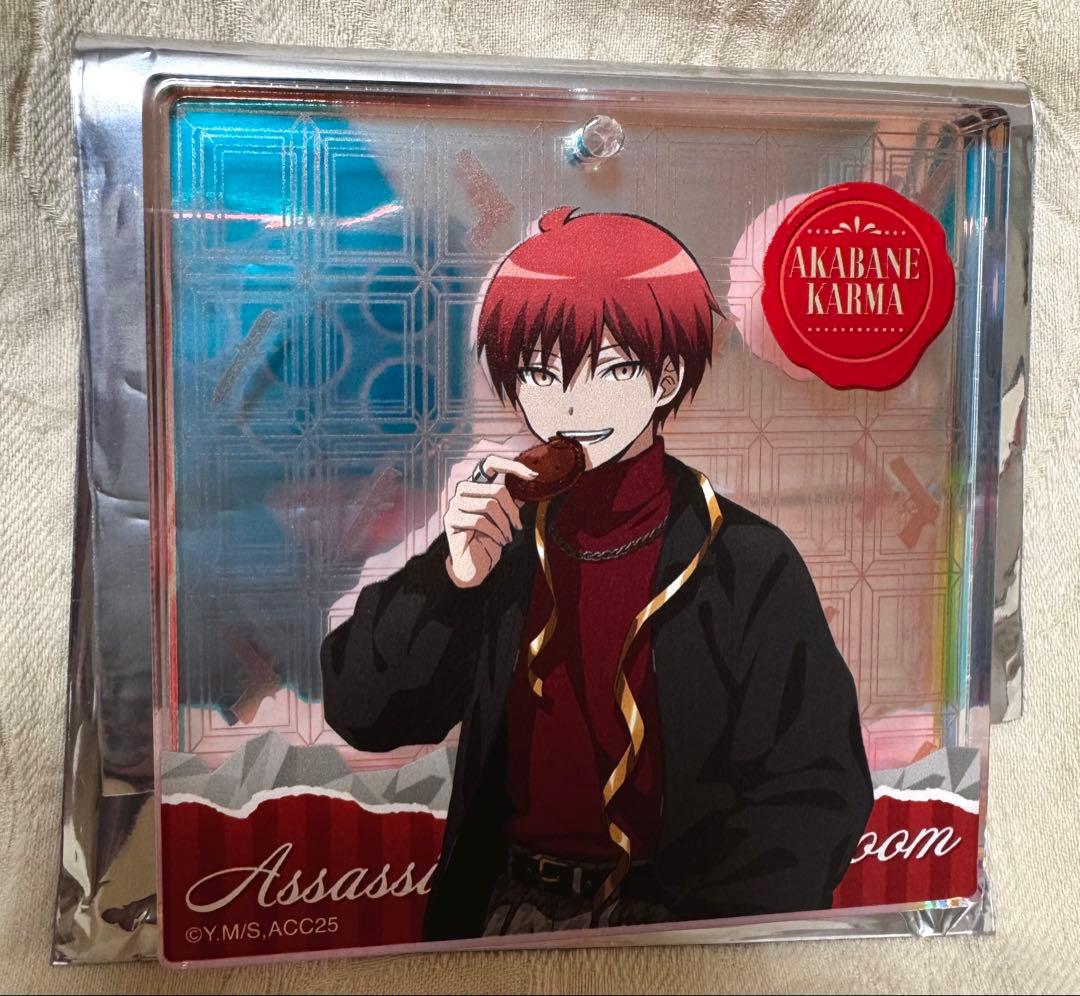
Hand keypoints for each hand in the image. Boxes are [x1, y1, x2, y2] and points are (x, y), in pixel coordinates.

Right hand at [444, 455, 536, 587]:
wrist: (474, 565)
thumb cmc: (490, 539)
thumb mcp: (505, 518)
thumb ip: (513, 502)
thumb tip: (530, 485)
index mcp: (477, 484)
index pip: (491, 464)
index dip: (512, 466)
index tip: (533, 476)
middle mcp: (463, 490)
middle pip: (496, 490)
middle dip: (512, 511)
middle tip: (518, 526)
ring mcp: (455, 503)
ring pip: (489, 505)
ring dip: (504, 524)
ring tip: (507, 537)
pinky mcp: (451, 519)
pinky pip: (479, 520)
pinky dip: (495, 532)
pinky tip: (499, 541)